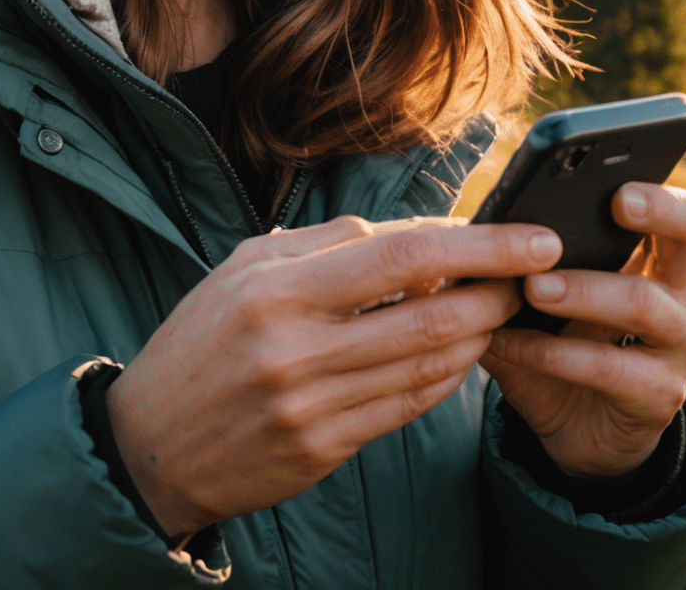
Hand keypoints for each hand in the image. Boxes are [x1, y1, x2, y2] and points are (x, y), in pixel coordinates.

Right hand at [105, 214, 560, 538]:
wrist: (151, 444)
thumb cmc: (200, 341)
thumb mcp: (243, 269)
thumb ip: (323, 245)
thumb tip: (409, 236)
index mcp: (277, 289)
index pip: (402, 255)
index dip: (478, 244)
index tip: (530, 237)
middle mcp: (298, 348)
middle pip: (430, 312)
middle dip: (498, 290)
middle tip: (535, 274)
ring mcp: (314, 405)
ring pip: (430, 364)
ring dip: (480, 333)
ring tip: (501, 307)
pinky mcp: (326, 449)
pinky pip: (408, 406)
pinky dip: (446, 376)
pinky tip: (461, 353)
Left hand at [479, 182, 685, 477]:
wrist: (578, 429)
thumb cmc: (558, 341)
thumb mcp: (540, 295)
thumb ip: (519, 261)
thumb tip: (474, 224)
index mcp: (657, 257)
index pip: (678, 210)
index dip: (658, 194)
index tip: (618, 186)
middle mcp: (682, 294)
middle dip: (654, 212)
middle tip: (612, 204)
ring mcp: (679, 348)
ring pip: (643, 303)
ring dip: (582, 289)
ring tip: (532, 286)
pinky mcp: (659, 396)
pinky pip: (607, 367)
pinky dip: (550, 352)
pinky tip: (506, 342)